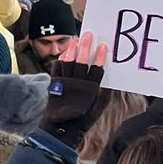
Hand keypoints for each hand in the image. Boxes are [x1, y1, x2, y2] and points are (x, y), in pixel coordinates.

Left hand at [40, 31, 108, 149]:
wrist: (62, 128)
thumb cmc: (84, 118)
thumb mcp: (99, 107)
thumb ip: (104, 91)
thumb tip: (108, 77)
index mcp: (90, 90)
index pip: (96, 69)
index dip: (99, 56)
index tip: (102, 45)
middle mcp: (77, 85)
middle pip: (81, 61)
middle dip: (85, 47)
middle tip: (88, 35)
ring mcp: (64, 84)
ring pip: (68, 62)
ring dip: (72, 49)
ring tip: (75, 39)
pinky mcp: (55, 84)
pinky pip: (57, 67)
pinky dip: (61, 59)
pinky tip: (65, 52)